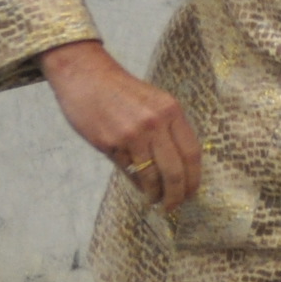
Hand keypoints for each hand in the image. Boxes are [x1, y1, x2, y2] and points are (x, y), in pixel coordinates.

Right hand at [39, 41, 202, 210]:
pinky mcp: (111, 143)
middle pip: (175, 171)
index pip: (192, 152)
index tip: (191, 191)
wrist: (86, 76)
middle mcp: (155, 122)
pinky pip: (129, 171)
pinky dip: (137, 184)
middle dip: (177, 194)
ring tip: (156, 200)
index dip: (194, 178)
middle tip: (174, 205)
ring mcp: (133, 134)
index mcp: (171, 110)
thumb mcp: (153, 102)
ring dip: (155, 194)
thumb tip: (178, 167)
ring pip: (152, 176)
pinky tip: (140, 188)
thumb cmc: (121, 91)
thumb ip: (168, 129)